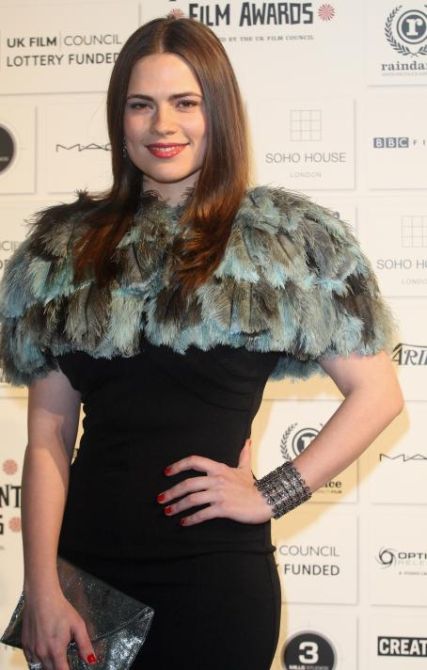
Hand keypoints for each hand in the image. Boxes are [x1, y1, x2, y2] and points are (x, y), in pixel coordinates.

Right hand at [22, 587, 96, 669]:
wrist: (41, 597)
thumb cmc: (60, 609)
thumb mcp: (78, 625)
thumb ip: (84, 645)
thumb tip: (91, 660)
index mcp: (56, 650)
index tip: (71, 669)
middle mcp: (41, 653)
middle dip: (59, 668)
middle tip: (65, 661)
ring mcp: (31, 650)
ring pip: (40, 666)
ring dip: (48, 666)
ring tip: (56, 658)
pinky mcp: (25, 644)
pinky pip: (31, 660)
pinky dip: (38, 661)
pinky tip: (45, 654)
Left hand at [157, 439, 272, 525]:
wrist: (265, 501)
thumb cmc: (253, 487)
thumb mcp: (245, 468)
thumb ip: (243, 454)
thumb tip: (247, 440)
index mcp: (219, 468)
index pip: (194, 461)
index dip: (178, 465)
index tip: (166, 472)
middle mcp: (217, 480)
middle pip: (188, 483)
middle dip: (172, 491)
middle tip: (160, 499)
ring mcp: (219, 494)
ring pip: (192, 499)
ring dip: (177, 506)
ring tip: (167, 512)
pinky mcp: (223, 508)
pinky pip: (203, 513)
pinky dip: (191, 519)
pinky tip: (183, 522)